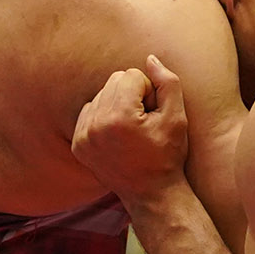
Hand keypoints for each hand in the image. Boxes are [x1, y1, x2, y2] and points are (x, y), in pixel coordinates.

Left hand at [72, 55, 191, 198]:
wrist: (151, 194)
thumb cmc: (168, 155)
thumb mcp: (177, 118)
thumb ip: (167, 82)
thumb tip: (150, 59)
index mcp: (119, 117)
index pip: (131, 75)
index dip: (148, 91)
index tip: (153, 114)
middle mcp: (95, 125)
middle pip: (113, 80)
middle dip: (131, 94)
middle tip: (143, 121)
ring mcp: (83, 136)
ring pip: (101, 94)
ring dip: (118, 104)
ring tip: (132, 130)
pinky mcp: (77, 144)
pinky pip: (89, 111)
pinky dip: (104, 117)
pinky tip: (118, 135)